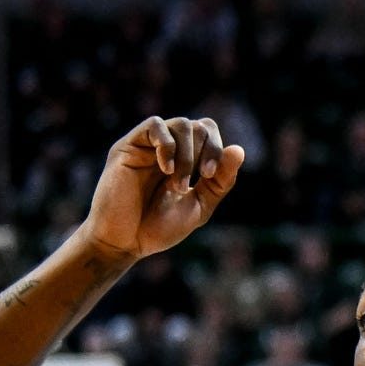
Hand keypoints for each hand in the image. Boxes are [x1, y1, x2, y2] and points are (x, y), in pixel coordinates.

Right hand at [79, 117, 245, 263]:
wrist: (126, 241)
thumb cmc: (160, 227)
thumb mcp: (200, 206)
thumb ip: (220, 181)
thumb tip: (239, 150)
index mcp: (187, 159)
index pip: (209, 133)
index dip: (216, 149)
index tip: (209, 176)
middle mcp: (169, 148)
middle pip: (199, 126)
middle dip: (205, 152)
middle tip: (197, 180)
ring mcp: (148, 145)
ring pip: (180, 124)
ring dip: (187, 155)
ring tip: (177, 184)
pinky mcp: (128, 146)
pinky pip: (155, 125)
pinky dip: (167, 145)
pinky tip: (165, 169)